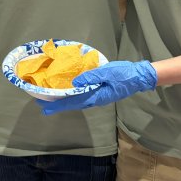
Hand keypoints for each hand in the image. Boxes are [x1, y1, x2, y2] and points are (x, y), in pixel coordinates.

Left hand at [37, 60, 156, 114]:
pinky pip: (84, 95)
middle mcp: (96, 99)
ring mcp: (99, 96)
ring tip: (52, 98)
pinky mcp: (101, 92)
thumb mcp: (108, 72)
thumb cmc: (124, 74)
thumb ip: (92, 76)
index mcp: (96, 96)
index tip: (44, 107)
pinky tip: (69, 90)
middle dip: (58, 104)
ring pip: (78, 100)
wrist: (139, 77)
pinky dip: (74, 94)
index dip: (58, 105)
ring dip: (65, 100)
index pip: (73, 102)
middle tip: (42, 103)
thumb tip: (75, 81)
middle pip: (73, 103)